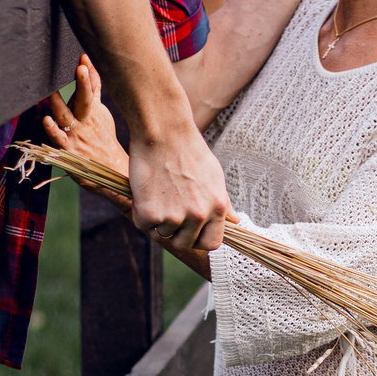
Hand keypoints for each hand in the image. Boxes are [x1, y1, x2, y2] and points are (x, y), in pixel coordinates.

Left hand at [41, 57, 130, 190]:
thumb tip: (90, 65)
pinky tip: (46, 119)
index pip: (92, 88)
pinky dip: (52, 129)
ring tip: (51, 91)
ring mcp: (76, 135)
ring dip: (59, 103)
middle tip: (80, 68)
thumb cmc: (102, 137)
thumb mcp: (101, 112)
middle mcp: (85, 121)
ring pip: (67, 116)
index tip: (84, 58)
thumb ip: (94, 90)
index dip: (89, 73)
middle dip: (82, 83)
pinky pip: (58, 138)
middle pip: (84, 100)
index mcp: (93, 110)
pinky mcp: (67, 150)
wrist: (110, 168)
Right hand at [126, 120, 230, 251]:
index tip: (190, 232)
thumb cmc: (188, 150)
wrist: (163, 132)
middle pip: (184, 243)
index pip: (212, 243)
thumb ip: (223, 203)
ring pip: (162, 234)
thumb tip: (235, 221)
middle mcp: (198, 215)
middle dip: (175, 233)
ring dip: (157, 221)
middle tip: (167, 212)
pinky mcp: (150, 214)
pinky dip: (140, 213)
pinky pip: (143, 225)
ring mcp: (174, 217)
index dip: (199, 240)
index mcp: (218, 207)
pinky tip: (145, 192)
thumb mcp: (215, 176)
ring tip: (157, 194)